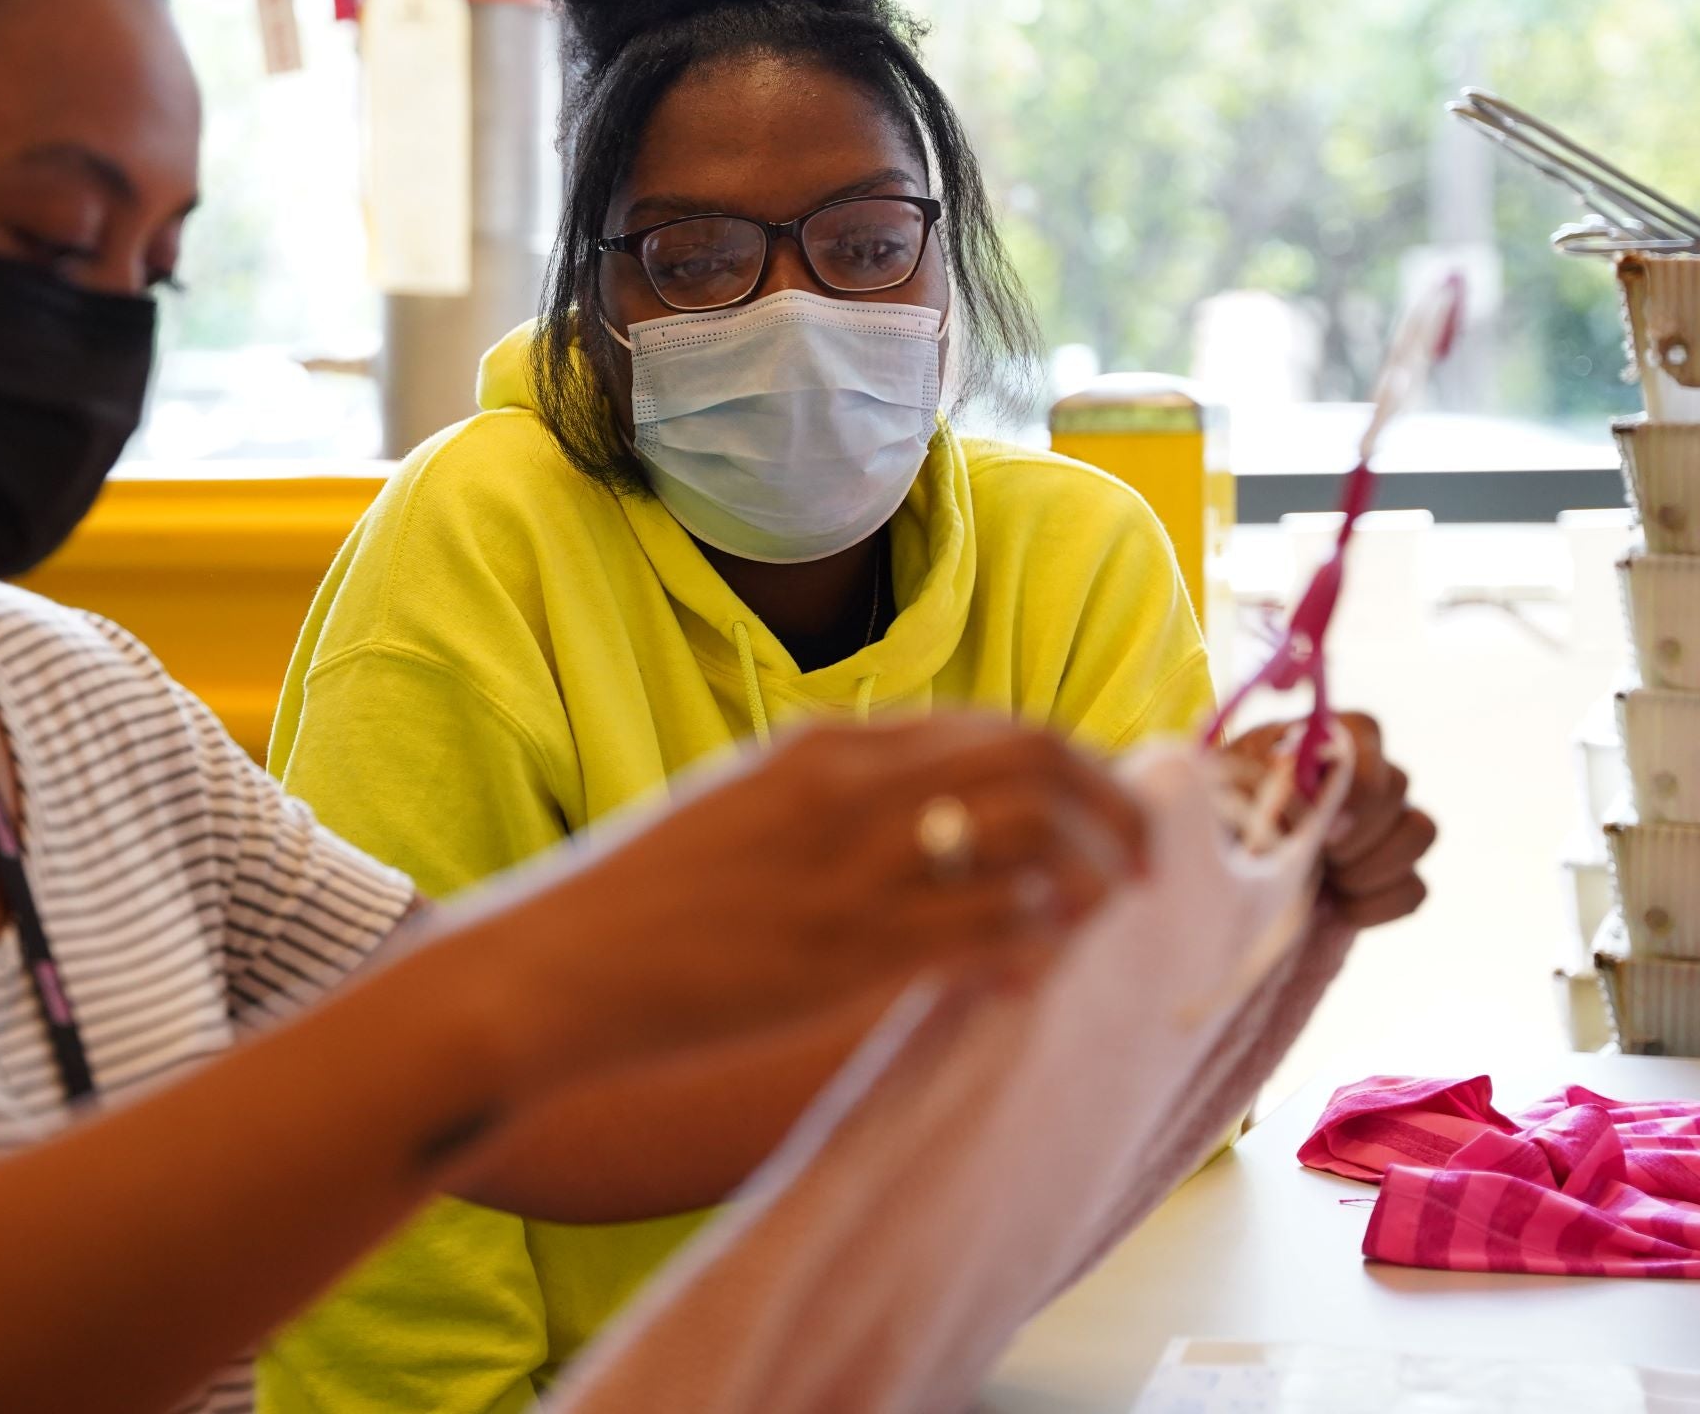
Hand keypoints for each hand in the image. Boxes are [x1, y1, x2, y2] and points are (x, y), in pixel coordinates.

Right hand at [472, 713, 1147, 1094]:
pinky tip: (1040, 971)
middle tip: (1143, 858)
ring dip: (1092, 874)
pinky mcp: (846, 952)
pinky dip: (1035, 946)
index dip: (1070, 763)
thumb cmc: (644, 900)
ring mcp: (851, 869)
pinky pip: (987, 933)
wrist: (556, 966)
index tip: (1103, 804)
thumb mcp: (742, 811)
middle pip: (1032, 763)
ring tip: (1106, 912)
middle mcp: (848, 789)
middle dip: (1111, 806)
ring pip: (1030, 839)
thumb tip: (926, 817)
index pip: (990, 728)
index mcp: (822, 747)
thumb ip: (833, 800)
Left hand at [1223, 712, 1435, 927]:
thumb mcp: (1224, 805)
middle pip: (1399, 783)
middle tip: (1315, 852)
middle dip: (1356, 828)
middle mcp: (1355, 779)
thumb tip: (1293, 759)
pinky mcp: (1390, 878)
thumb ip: (1261, 778)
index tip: (1325, 819)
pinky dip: (1375, 905)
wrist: (1221, 912)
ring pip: (1421, 830)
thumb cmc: (1216, 843)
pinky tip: (1335, 908)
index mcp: (1310, 746)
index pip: (1365, 731)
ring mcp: (1380, 829)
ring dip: (1370, 865)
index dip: (1357, 776)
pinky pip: (1416, 888)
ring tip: (1322, 879)